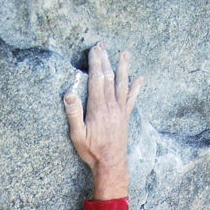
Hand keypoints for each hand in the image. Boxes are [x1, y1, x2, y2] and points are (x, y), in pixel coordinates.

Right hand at [64, 43, 142, 199]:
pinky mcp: (125, 117)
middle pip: (109, 77)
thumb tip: (69, 94)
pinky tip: (140, 79)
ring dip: (123, 68)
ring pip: (122, 84)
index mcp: (98, 108)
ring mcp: (120, 111)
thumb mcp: (77, 135)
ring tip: (125, 54)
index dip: (95, 63)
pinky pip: (131, 99)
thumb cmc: (92, 151)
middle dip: (105, 60)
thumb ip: (74, 114)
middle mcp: (111, 106)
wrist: (111, 164)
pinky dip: (135, 87)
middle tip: (102, 46)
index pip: (97, 79)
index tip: (94, 50)